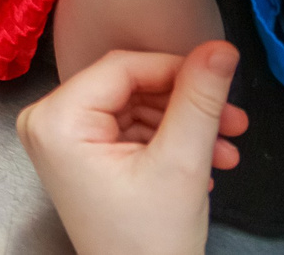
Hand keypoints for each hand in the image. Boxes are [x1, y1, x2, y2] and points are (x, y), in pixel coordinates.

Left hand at [17, 42, 246, 254]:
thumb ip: (199, 100)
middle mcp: (47, 121)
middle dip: (187, 104)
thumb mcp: (181, 163)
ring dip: (185, 125)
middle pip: (129, 86)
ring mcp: (62, 140)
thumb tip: (220, 48)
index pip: (122, 66)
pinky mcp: (81, 156)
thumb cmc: (151, 241)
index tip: (223, 74)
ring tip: (227, 150)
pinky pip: (128, 130)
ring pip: (135, 108)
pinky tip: (206, 161)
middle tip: (236, 121)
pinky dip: (168, 141)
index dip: (178, 68)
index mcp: (55, 118)